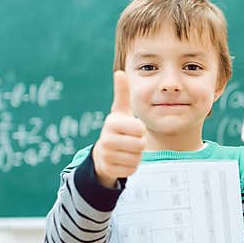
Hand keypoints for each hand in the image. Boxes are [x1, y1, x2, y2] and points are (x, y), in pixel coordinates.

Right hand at [92, 70, 145, 186]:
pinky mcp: (110, 170)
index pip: (139, 129)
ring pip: (136, 157)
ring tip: (126, 150)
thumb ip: (122, 94)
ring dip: (136, 155)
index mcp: (111, 123)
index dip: (140, 130)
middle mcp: (106, 139)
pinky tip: (123, 160)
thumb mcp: (120, 112)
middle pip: (140, 144)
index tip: (131, 128)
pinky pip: (132, 169)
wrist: (103, 154)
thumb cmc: (117, 129)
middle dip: (139, 144)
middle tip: (130, 141)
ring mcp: (107, 156)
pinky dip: (132, 166)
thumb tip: (120, 72)